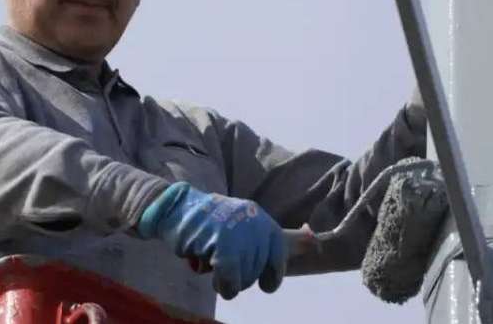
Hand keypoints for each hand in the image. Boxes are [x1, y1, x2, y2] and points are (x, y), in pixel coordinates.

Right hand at [138, 183, 286, 299]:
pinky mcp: (221, 246)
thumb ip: (284, 238)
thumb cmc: (213, 222)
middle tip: (224, 265)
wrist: (176, 209)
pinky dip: (222, 284)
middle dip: (242, 276)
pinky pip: (230, 281)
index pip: (280, 255)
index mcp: (262, 221)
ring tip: (213, 264)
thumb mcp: (250, 225)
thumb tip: (316, 242)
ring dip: (228, 282)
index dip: (272, 274)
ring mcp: (238, 235)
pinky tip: (209, 271)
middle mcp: (254, 225)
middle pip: (258, 271)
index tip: (262, 281)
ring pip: (245, 279)